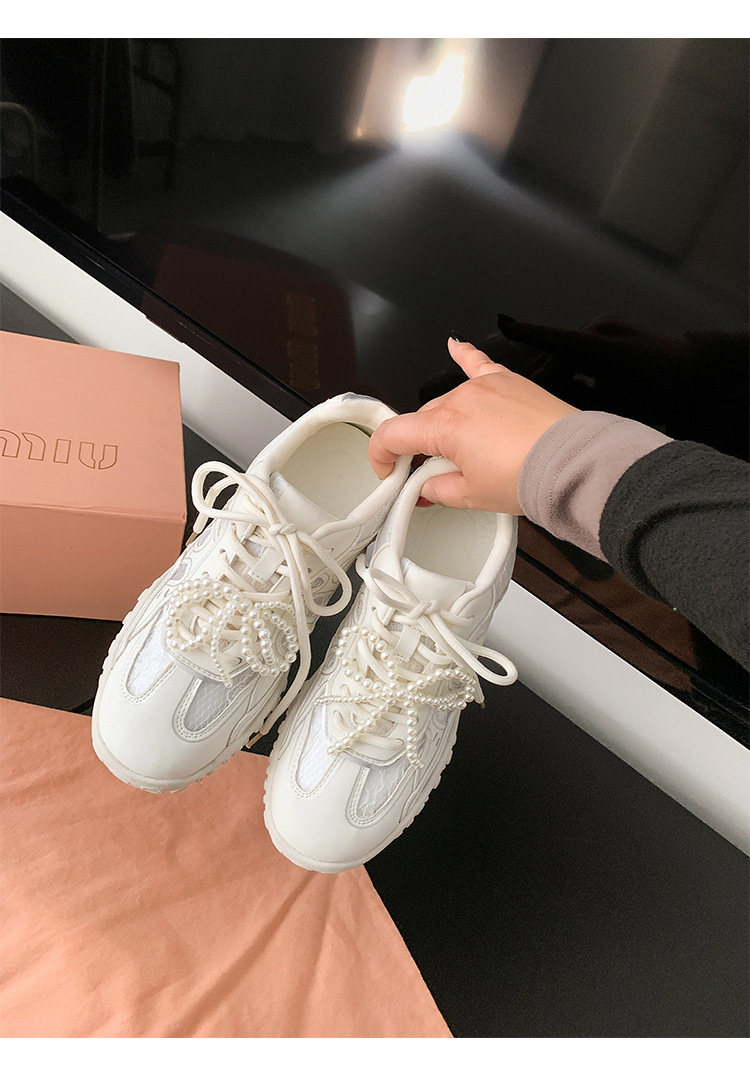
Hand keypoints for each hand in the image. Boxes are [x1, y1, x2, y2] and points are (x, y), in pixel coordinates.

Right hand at [368, 337, 577, 513]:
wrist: (573, 464)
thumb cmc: (528, 476)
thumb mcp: (473, 496)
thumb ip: (439, 490)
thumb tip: (427, 488)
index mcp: (444, 427)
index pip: (393, 434)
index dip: (381, 456)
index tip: (389, 472)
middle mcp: (460, 398)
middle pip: (423, 420)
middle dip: (420, 446)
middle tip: (435, 474)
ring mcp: (486, 386)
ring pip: (449, 401)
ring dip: (446, 423)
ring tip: (466, 451)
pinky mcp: (509, 382)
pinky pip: (480, 363)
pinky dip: (465, 355)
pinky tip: (455, 344)